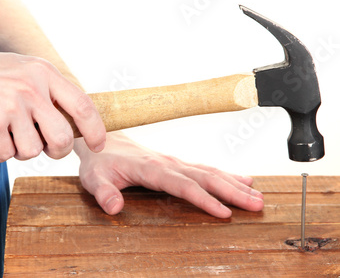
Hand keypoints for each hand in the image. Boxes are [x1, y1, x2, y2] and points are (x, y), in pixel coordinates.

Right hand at [0, 46, 105, 161]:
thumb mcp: (23, 70)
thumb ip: (48, 91)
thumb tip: (74, 121)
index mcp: (43, 73)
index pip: (83, 106)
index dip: (95, 130)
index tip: (98, 145)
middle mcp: (31, 88)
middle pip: (62, 138)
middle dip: (56, 151)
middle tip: (43, 148)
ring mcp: (11, 106)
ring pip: (32, 151)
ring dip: (19, 151)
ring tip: (6, 135)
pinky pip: (5, 155)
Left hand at [76, 132, 263, 217]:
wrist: (102, 139)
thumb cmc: (99, 161)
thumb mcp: (93, 178)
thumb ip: (104, 192)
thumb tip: (114, 207)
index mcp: (149, 167)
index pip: (181, 185)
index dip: (203, 199)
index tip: (224, 212)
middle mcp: (166, 162)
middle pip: (204, 176)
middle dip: (232, 191)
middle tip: (256, 204)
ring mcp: (173, 161)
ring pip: (209, 171)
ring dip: (234, 183)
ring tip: (257, 196)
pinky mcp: (176, 162)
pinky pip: (204, 168)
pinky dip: (226, 175)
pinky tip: (242, 181)